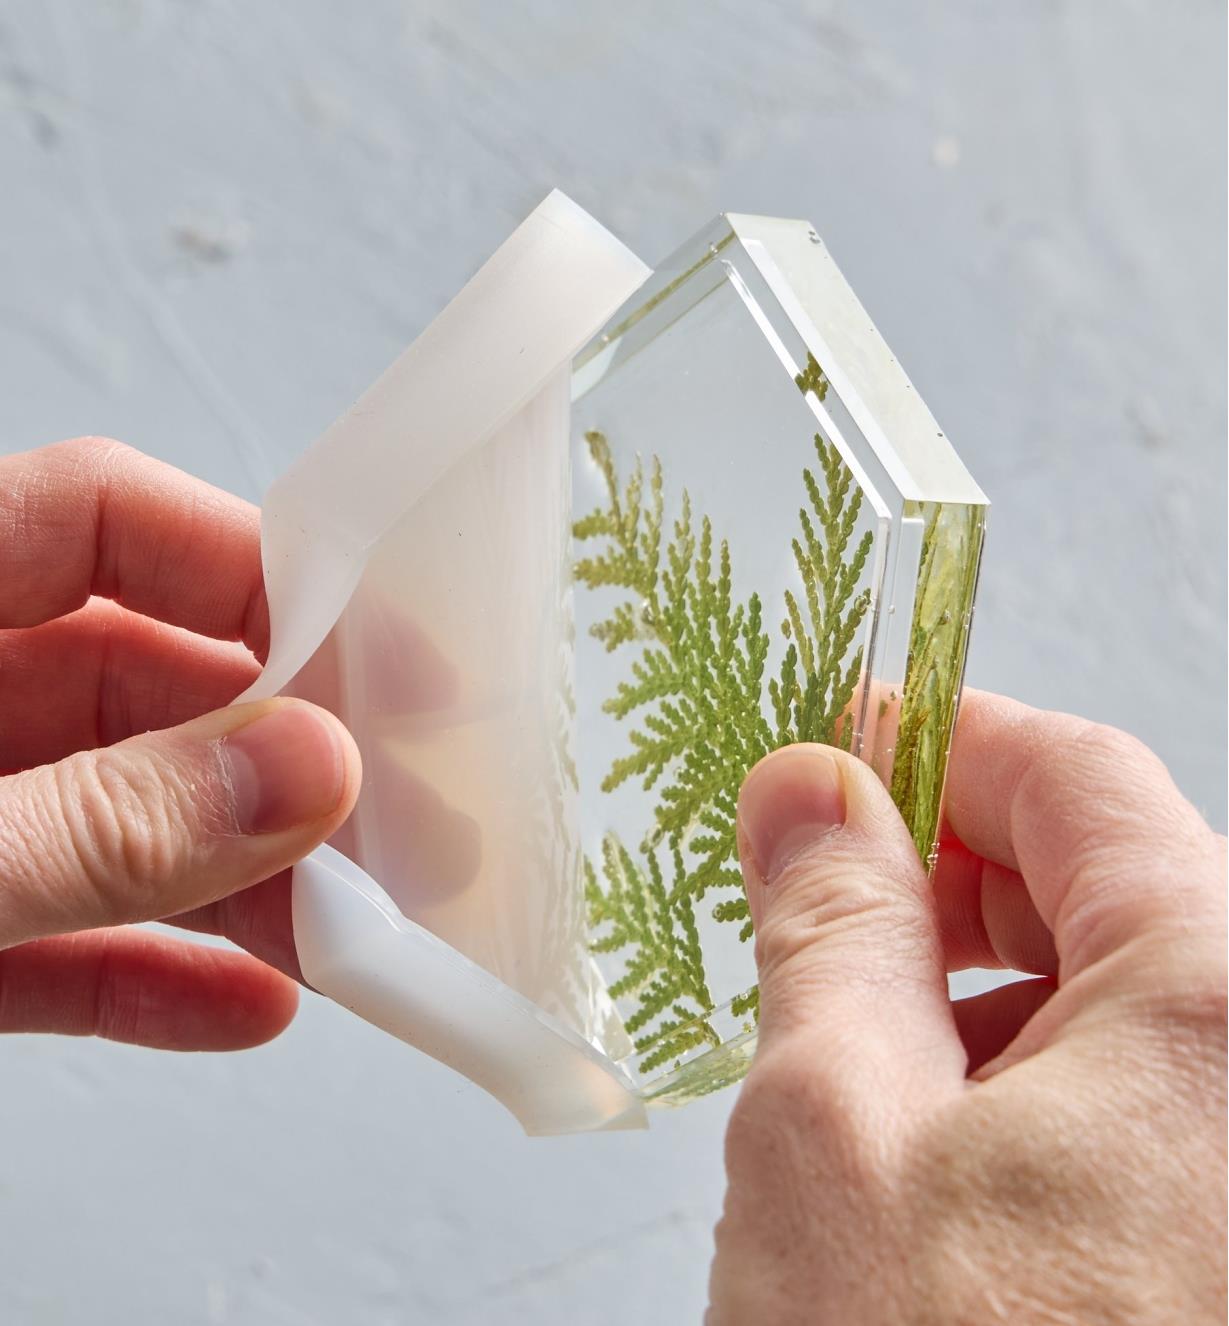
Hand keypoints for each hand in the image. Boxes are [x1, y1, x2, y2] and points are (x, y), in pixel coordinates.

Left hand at [0, 438, 359, 1049]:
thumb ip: (97, 823)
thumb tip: (311, 773)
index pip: (95, 521)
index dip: (241, 565)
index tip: (374, 646)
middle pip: (139, 686)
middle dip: (277, 760)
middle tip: (405, 824)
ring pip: (116, 822)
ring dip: (240, 882)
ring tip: (356, 934)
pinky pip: (58, 941)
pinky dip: (150, 975)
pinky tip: (251, 1006)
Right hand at [709, 691, 1225, 1322]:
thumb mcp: (833, 1124)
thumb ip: (830, 922)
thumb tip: (811, 793)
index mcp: (1216, 1003)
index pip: (1078, 776)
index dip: (938, 741)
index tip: (842, 744)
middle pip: (1111, 875)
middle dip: (950, 866)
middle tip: (823, 884)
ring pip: (1122, 983)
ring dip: (980, 975)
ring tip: (861, 1028)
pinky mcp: (1221, 1225)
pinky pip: (1146, 1082)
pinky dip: (1033, 1064)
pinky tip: (942, 1120)